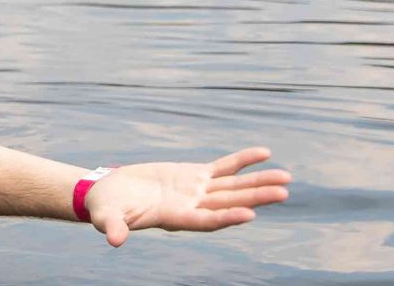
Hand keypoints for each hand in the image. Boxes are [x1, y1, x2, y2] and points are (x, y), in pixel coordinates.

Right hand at [82, 147, 291, 246]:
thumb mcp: (107, 216)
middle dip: (256, 197)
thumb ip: (113, 226)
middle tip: (283, 193)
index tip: (249, 214)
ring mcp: (196, 191)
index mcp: (174, 218)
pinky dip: (243, 161)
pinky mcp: (194, 175)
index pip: (205, 220)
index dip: (226, 217)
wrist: (110, 194)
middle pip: (229, 202)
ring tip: (286, 178)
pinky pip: (223, 167)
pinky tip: (265, 153)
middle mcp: (192, 206)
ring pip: (233, 186)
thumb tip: (113, 239)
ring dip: (258, 182)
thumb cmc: (107, 208)